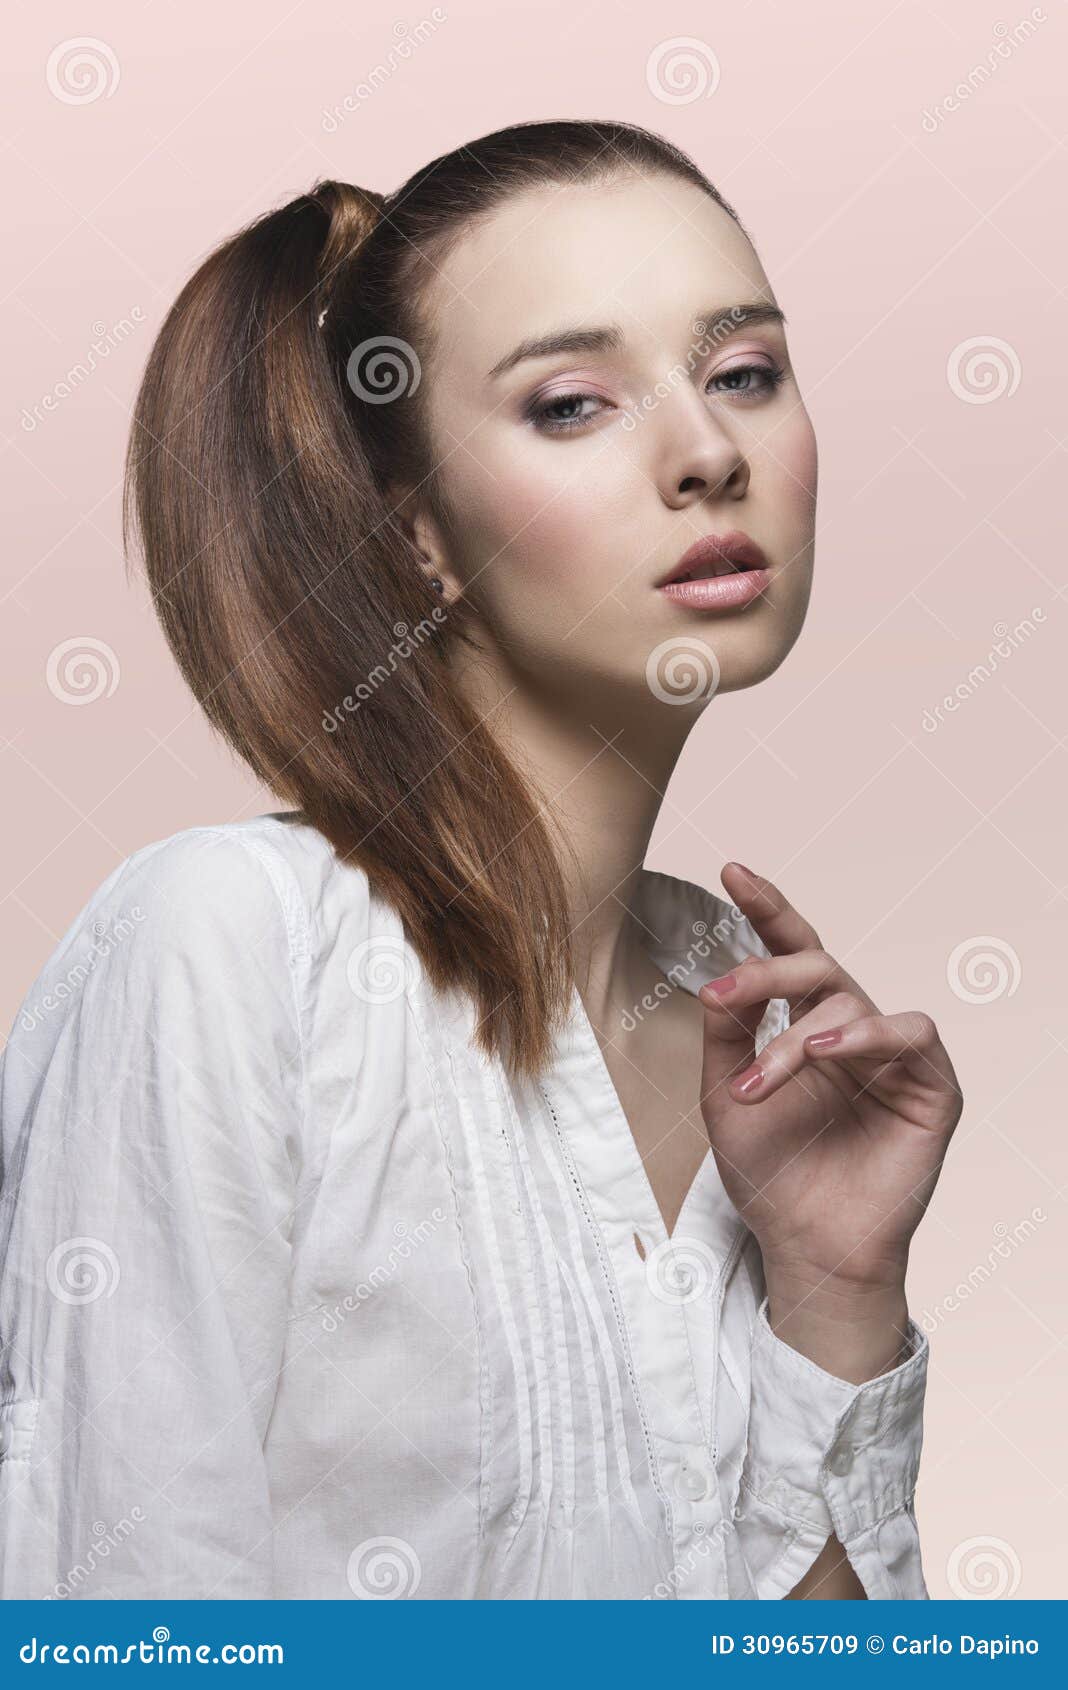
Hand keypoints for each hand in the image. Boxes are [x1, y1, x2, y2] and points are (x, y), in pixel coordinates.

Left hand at [698, 863, 963, 1317]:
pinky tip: (828, 1053)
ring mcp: (892, 1056)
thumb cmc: (770, 1174)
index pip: (791, 952)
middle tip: (722, 997)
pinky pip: (911, 1033)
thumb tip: (719, 974)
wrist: (805, 1247)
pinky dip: (868, 1035)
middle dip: (766, 971)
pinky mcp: (931, 1086)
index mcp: (805, 1025)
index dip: (767, 909)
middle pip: (818, 966)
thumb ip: (725, 1033)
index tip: (732, 869)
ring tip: (757, 1082)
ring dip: (795, 1039)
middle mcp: (851, 1031)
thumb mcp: (724, 1097)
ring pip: (849, 1004)